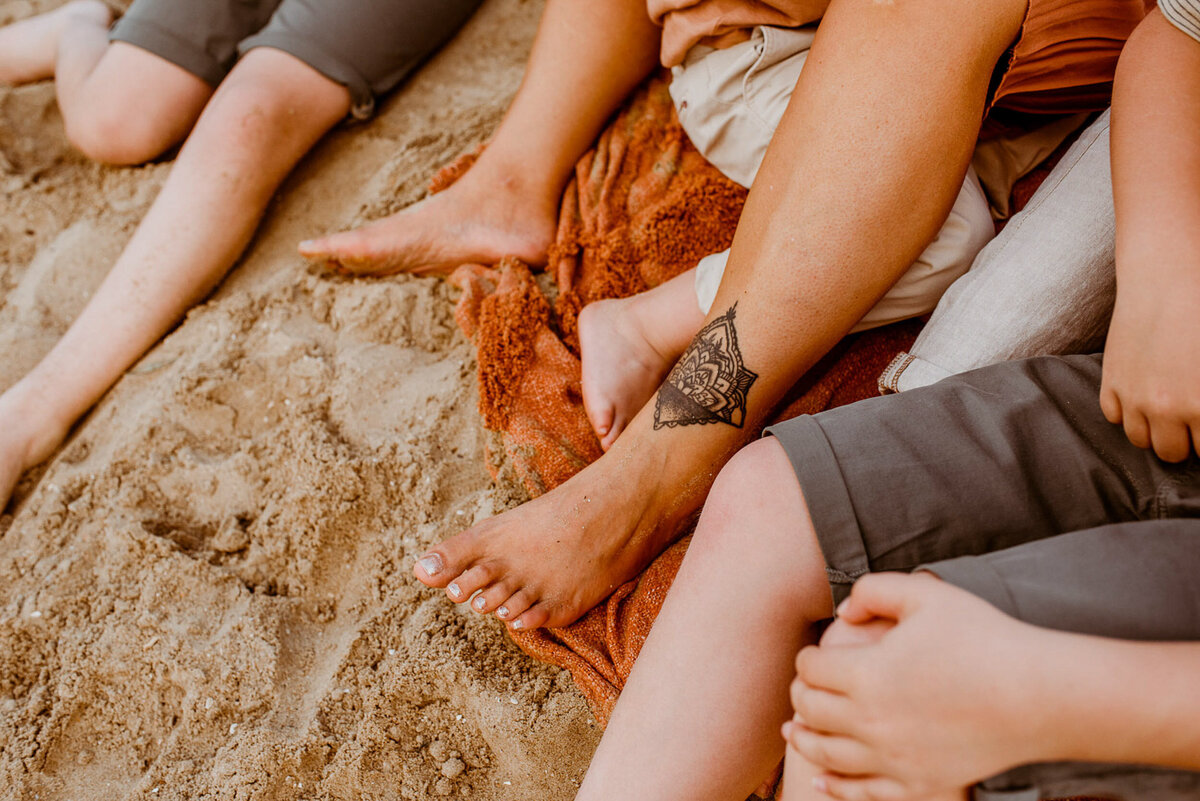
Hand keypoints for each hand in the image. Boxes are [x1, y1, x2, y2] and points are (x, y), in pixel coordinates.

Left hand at [781, 573, 1040, 800]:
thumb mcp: (925, 593)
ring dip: (804, 740)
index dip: (807, 659)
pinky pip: (862, 792)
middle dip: (801, 697)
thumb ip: (873, 590)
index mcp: (866, 675)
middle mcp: (870, 722)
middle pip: (810, 711)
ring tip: (794, 731)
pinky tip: (821, 780)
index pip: (810, 670)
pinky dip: (835, 787)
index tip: (815, 656)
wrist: (1037, 695)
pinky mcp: (919, 783)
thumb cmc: (982, 638)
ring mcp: (893, 758)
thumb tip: (844, 612)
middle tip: (804, 689)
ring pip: (826, 754)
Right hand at [1100, 276, 1199, 461]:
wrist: (1169, 279)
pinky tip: (1141, 394)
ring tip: (1166, 411)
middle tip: (1193, 422)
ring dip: (1154, 430)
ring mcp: (1133, 396)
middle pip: (1171, 452)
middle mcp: (1166, 408)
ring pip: (1139, 439)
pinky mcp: (1111, 381)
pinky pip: (1114, 416)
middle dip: (1184, 441)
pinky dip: (1127, 411)